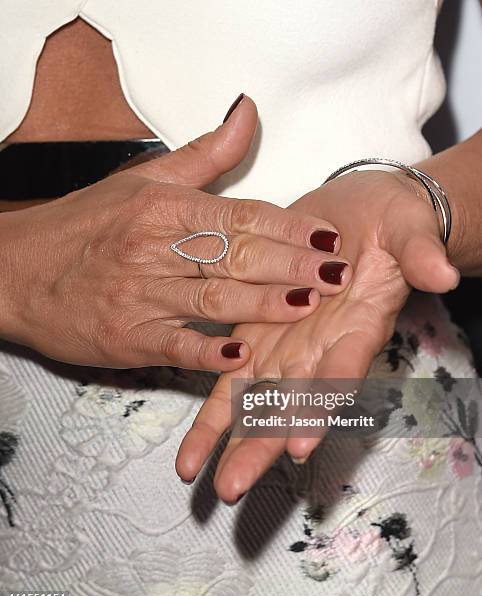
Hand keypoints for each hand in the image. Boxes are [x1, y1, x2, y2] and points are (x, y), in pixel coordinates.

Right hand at [0, 97, 351, 368]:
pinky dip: (206, 352)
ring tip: (306, 304)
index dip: (288, 226)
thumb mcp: (141, 181)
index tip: (327, 236)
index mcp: (162, 207)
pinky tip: (240, 355)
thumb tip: (248, 114)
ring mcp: (139, 296)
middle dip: (290, 265)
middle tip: (336, 272)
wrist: (17, 271)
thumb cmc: (84, 225)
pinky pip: (173, 345)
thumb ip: (204, 155)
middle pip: (234, 256)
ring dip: (261, 304)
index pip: (239, 215)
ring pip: (211, 299)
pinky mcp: (125, 337)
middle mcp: (153, 249)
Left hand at [176, 168, 458, 500]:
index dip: (320, 406)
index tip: (299, 443)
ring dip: (227, 437)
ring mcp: (287, 343)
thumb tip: (444, 271)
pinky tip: (193, 441)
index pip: (340, 373)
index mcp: (357, 327)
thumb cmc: (391, 225)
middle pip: (290, 404)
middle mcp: (320, 347)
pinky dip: (215, 406)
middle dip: (260, 445)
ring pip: (254, 398)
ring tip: (194, 473)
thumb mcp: (410, 230)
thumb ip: (421, 253)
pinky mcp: (258, 330)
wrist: (361, 214)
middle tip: (232, 487)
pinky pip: (232, 373)